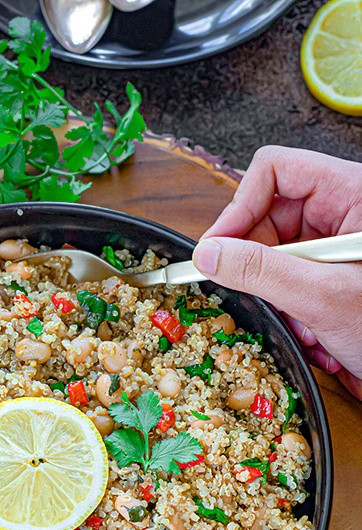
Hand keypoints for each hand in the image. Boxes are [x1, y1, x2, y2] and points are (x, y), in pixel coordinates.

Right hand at [192, 146, 361, 398]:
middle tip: (254, 291)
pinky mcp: (329, 270)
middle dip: (257, 261)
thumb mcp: (323, 297)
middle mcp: (342, 210)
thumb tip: (210, 255)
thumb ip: (262, 272)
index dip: (239, 206)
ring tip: (301, 321)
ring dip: (276, 292)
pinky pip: (287, 278)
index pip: (276, 171)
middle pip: (267, 213)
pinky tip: (312, 330)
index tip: (216, 248)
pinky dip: (291, 308)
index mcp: (352, 193)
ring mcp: (334, 241)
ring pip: (272, 251)